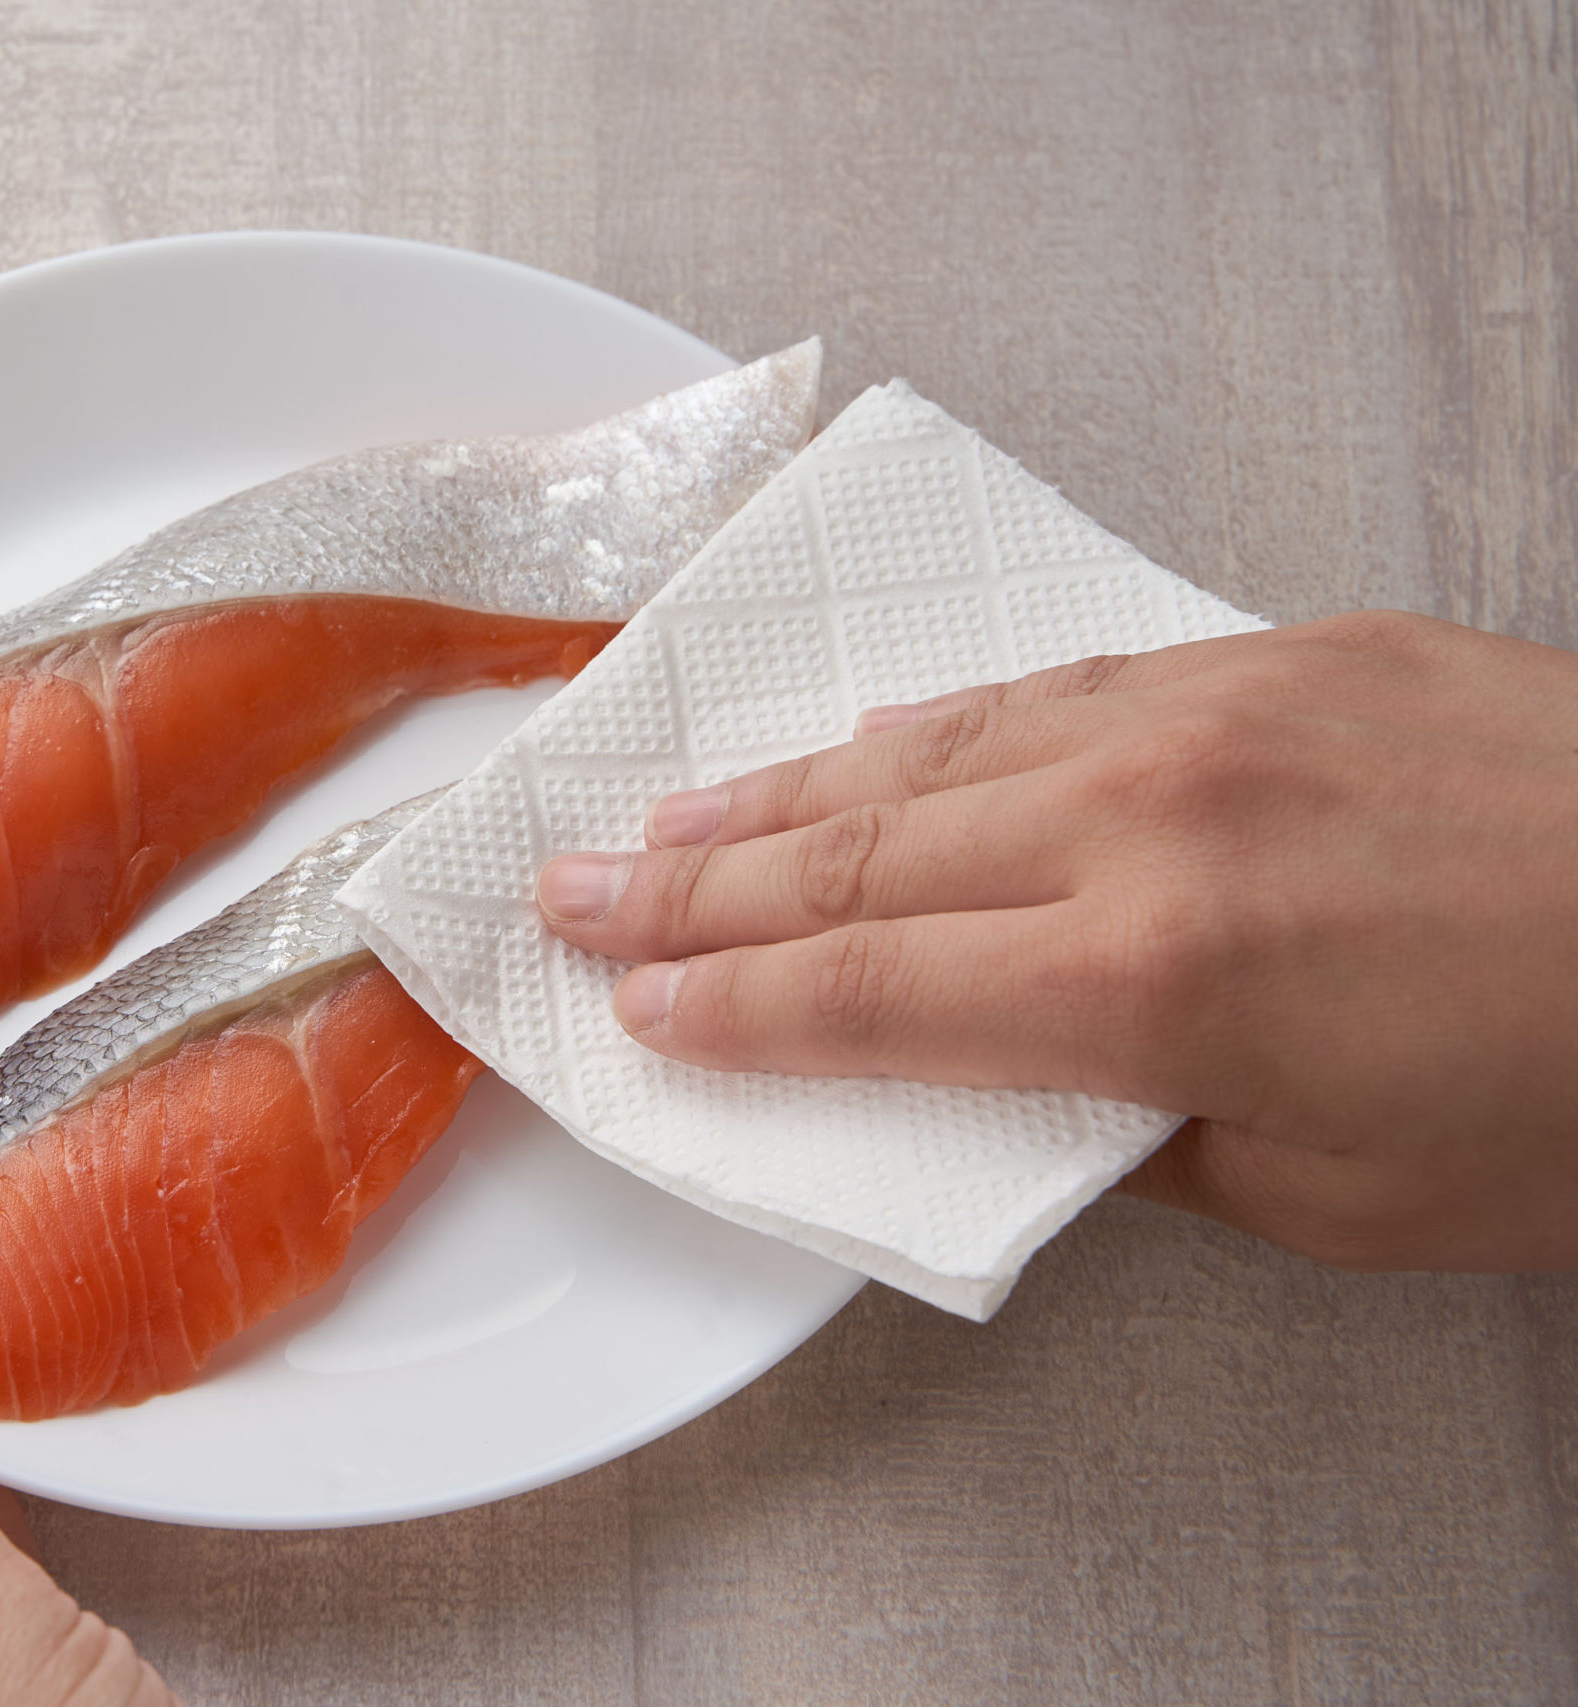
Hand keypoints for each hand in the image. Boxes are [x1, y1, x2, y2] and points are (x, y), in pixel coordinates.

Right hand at [534, 611, 1577, 1271]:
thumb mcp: (1338, 1197)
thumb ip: (1138, 1134)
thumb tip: (1026, 1084)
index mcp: (1156, 978)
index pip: (866, 990)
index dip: (724, 1006)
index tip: (626, 1010)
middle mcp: (1153, 815)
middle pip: (858, 854)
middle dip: (690, 886)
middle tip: (561, 890)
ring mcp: (1215, 707)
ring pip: (932, 747)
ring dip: (780, 791)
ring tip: (660, 814)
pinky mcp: (1285, 647)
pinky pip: (1052, 678)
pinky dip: (934, 721)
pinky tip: (863, 739)